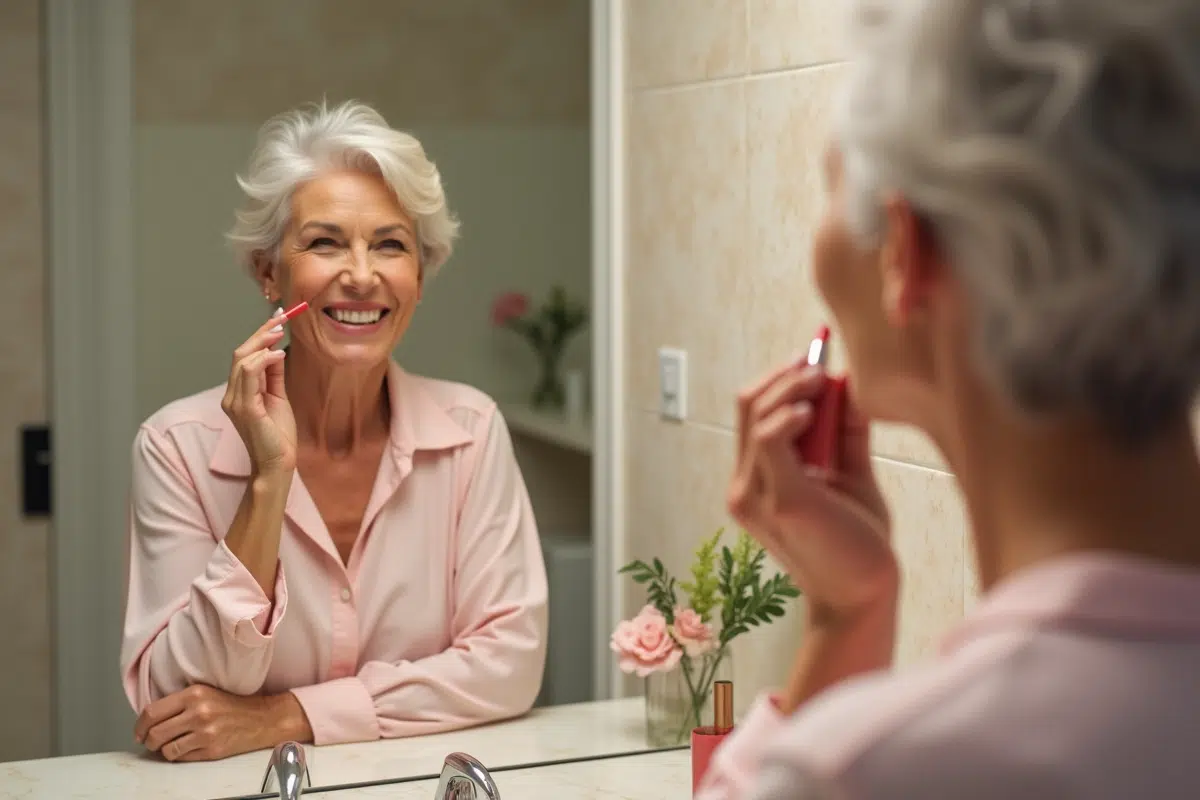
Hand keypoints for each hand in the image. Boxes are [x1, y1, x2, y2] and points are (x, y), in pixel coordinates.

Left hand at [134, 685, 309, 761]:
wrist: (263, 718)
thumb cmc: (233, 705)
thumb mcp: (205, 692)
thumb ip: (180, 701)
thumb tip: (150, 717)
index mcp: (194, 694)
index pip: (152, 712)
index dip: (140, 725)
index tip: (140, 730)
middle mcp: (198, 713)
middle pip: (155, 733)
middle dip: (148, 740)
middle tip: (150, 741)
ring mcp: (205, 733)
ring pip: (166, 749)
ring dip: (162, 750)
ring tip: (168, 746)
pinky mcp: (211, 751)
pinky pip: (181, 758)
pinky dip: (178, 756)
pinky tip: (185, 749)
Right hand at [221, 311, 296, 474]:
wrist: (277, 464)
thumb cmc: (278, 435)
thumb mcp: (278, 397)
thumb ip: (274, 375)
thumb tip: (276, 349)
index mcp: (238, 392)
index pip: (244, 356)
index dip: (259, 335)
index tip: (278, 318)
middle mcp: (231, 395)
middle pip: (240, 353)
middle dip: (261, 333)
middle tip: (281, 318)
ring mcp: (235, 402)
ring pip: (242, 360)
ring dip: (262, 342)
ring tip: (280, 332)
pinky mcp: (245, 409)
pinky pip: (249, 375)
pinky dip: (263, 360)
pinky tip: (279, 354)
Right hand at [728, 363, 896, 622]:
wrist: (865, 594)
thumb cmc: (858, 542)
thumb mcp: (852, 475)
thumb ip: (845, 433)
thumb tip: (847, 384)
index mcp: (756, 481)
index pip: (753, 414)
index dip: (780, 380)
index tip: (814, 358)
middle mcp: (745, 486)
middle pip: (747, 406)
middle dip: (783, 375)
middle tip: (818, 360)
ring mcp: (755, 494)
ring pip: (756, 415)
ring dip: (790, 387)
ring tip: (821, 378)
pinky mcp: (779, 499)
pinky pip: (770, 440)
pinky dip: (788, 414)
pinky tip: (812, 408)